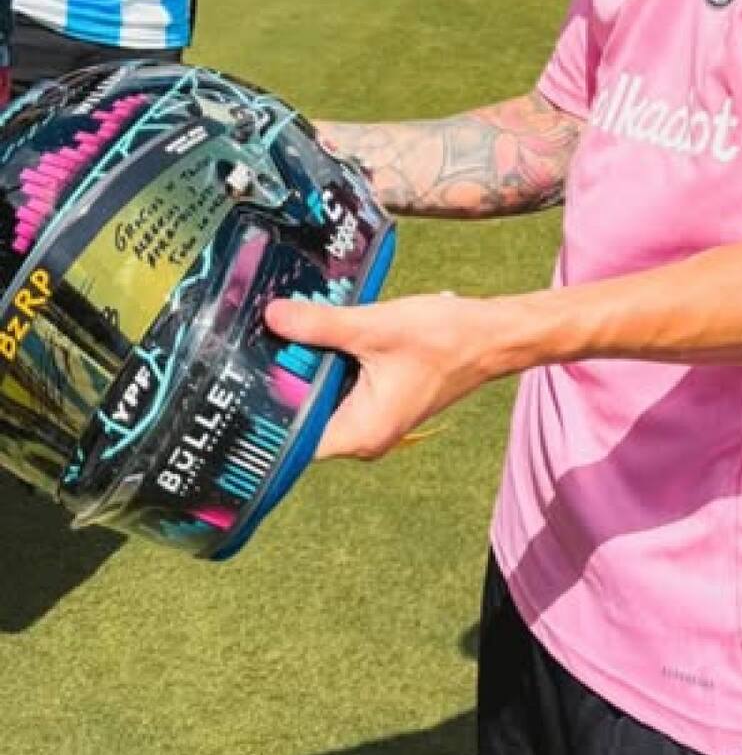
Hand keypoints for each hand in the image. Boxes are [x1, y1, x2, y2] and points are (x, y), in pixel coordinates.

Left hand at [264, 290, 489, 459]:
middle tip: (249, 346)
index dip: (263, 412)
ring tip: (275, 335)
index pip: (291, 438)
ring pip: (320, 398)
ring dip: (305, 369)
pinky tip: (312, 334)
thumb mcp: (374, 326)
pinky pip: (339, 386)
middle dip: (281, 381)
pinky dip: (326, 363)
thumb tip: (272, 316)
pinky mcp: (378, 399)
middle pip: (303, 415)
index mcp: (359, 433)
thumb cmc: (444, 339)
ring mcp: (372, 418)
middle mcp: (363, 435)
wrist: (492, 335)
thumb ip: (320, 325)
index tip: (237, 382)